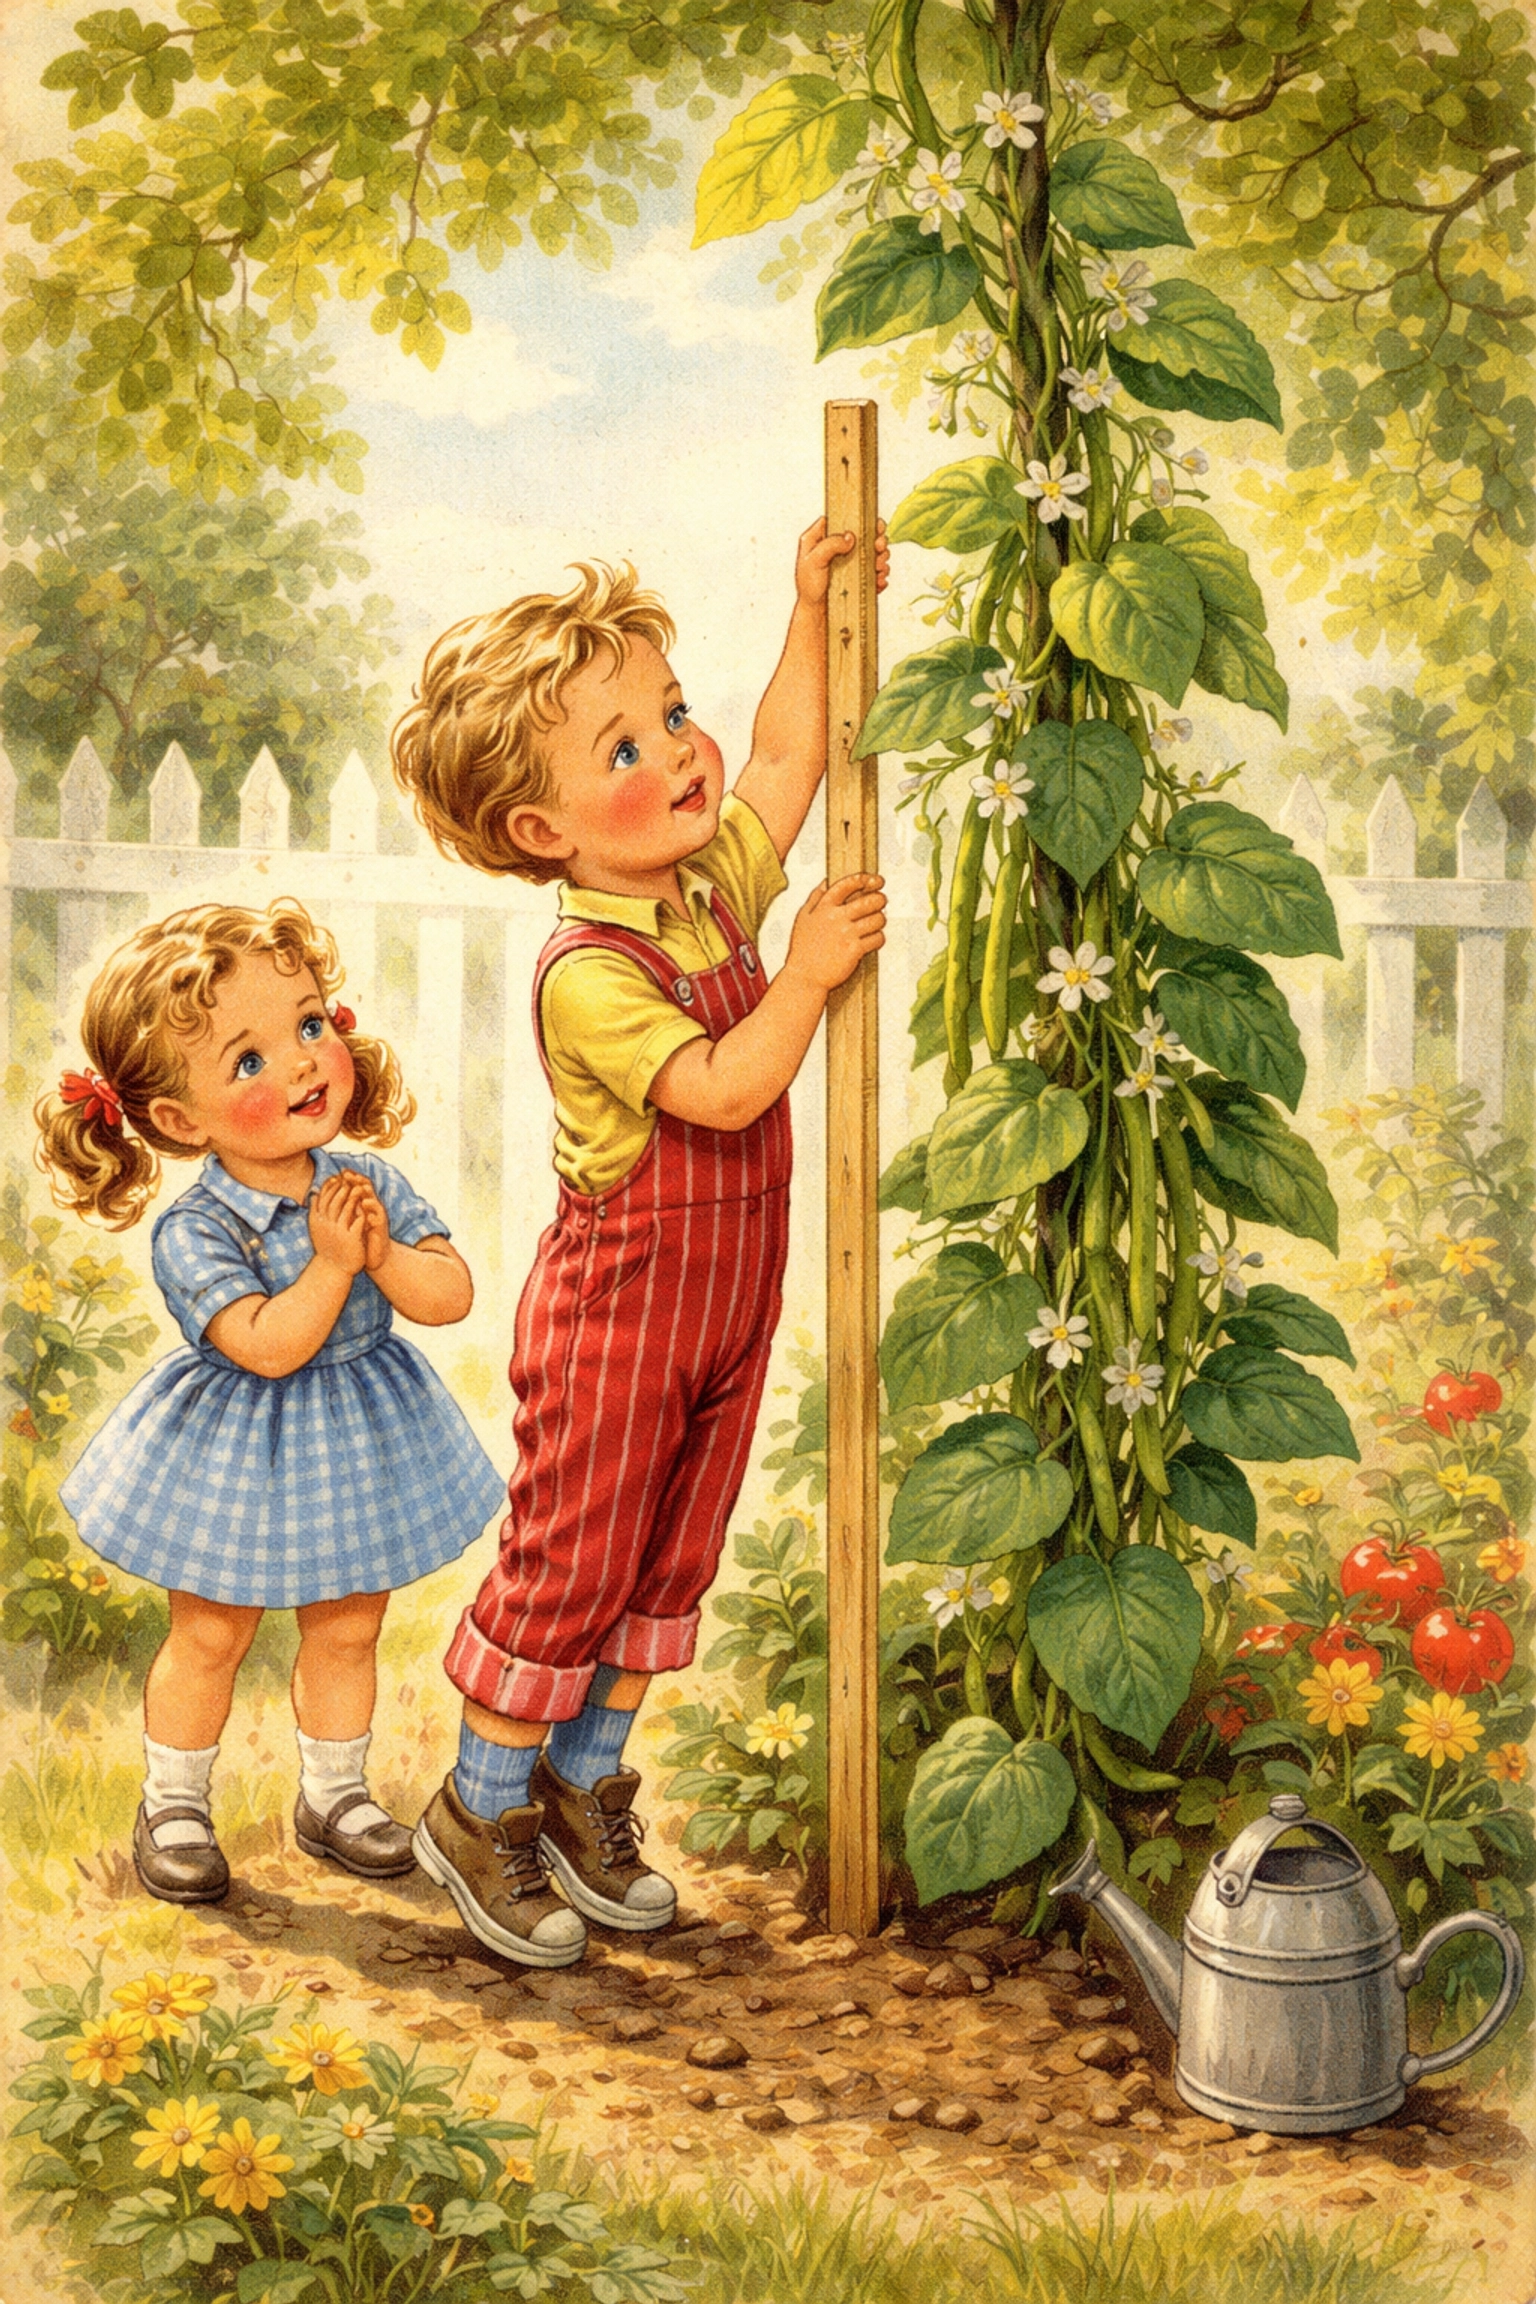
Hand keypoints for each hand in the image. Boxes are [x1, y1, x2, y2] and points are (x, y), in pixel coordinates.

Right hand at [307, 1172, 369, 1277]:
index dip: (330, 1186)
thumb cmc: (327, 1247)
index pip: (323, 1198)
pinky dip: (362, 1212)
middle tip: (349, 1178)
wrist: (333, 1269)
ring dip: (353, 1196)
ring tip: (360, 1187)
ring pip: (346, 1209)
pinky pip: (357, 1222)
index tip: (337, 1177)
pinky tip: (367, 1205)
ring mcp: (338, 1232)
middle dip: (342, 1188)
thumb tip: (314, 1192)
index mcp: (317, 1221)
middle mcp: (326, 1225)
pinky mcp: (350, 1239)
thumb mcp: (317, 1228)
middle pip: (334, 1200)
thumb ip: (315, 1210)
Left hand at [334, 1170, 391, 1272]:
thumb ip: (338, 1208)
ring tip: (361, 1187)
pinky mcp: (381, 1227)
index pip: (356, 1187)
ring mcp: (377, 1216)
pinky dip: (372, 1213)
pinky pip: (378, 1217)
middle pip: (366, 1189)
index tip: (339, 1173)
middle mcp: (370, 1207)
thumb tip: (320, 1197)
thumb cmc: (358, 1236)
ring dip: (368, 1194)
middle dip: (358, 1181)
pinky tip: (367, 1209)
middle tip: (349, 1175)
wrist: (372, 1255)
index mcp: (361, 1204)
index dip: (349, 1180)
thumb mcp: (347, 1220)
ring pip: (373, 1201)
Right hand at [785, 873, 886, 989]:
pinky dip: (878, 939)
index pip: (848, 884)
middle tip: (880, 902)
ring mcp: (846, 934)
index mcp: (823, 907)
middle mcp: (836, 918)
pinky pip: (878, 938)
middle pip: (870, 900)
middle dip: (880, 900)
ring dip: (880, 921)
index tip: (875, 881)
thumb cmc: (803, 950)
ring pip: (878, 919)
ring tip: (875, 924)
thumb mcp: (803, 918)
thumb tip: (826, 881)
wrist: (804, 978)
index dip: (865, 879)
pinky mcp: (855, 950)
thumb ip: (815, 898)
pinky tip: (872, 940)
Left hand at [794, 516, 890, 605]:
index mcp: (822, 537)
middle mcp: (838, 546)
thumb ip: (829, 545)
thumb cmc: (809, 588)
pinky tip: (879, 580)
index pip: (842, 518)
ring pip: (873, 550)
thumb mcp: (812, 562)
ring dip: (881, 557)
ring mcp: (851, 560)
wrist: (817, 613)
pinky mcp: (859, 574)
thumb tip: (850, 537)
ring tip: (879, 567)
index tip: (870, 523)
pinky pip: (875, 569)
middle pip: (864, 532)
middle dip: (877, 538)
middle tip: (880, 546)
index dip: (858, 518)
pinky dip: (881, 574)